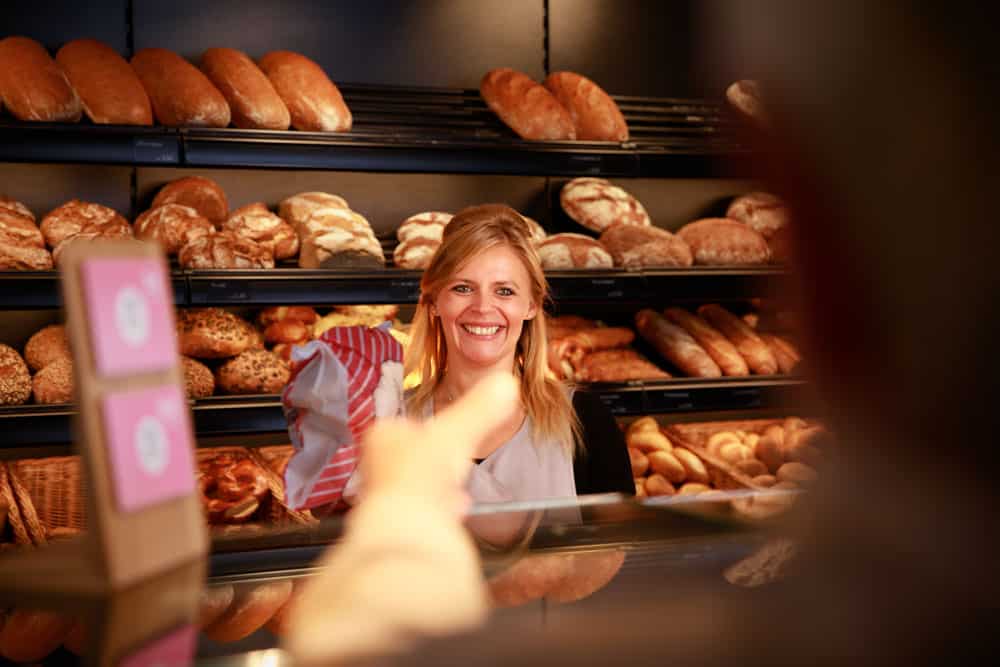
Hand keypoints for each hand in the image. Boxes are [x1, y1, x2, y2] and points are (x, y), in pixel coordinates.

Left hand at [359, 373, 518, 513]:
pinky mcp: (398, 526)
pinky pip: (421, 511)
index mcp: (383, 437)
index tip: (442, 432)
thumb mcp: (458, 432)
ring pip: (413, 486)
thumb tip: (506, 382)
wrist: (406, 529)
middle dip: (431, 460)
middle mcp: (376, 467)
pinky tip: (452, 511)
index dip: (423, 428)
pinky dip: (438, 508)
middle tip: (448, 461)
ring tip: (453, 488)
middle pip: (408, 457)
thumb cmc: (422, 474)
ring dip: (435, 485)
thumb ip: (480, 409)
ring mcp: (385, 498)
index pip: (401, 424)